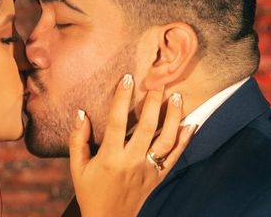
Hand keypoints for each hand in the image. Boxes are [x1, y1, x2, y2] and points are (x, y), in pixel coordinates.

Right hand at [69, 74, 194, 216]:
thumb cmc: (90, 192)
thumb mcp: (77, 167)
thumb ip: (78, 140)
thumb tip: (81, 113)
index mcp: (110, 157)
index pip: (116, 121)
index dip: (121, 98)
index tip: (127, 78)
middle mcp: (131, 162)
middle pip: (146, 127)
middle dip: (153, 103)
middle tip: (158, 83)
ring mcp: (148, 170)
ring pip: (166, 140)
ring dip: (173, 117)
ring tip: (177, 97)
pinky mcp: (158, 177)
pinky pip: (175, 157)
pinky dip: (185, 140)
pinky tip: (192, 124)